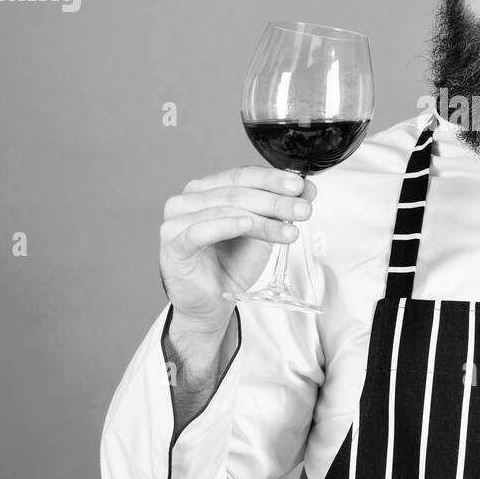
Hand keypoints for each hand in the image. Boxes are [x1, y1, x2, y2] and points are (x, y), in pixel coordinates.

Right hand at [158, 166, 316, 366]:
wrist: (212, 303)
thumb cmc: (231, 265)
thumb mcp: (263, 233)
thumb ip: (280, 210)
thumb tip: (306, 189)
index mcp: (208, 189)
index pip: (243, 175)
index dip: (273, 179)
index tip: (301, 186)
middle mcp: (189, 199)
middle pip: (237, 191)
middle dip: (275, 200)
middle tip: (303, 209)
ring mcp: (177, 220)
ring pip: (225, 209)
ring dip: (263, 218)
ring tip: (289, 229)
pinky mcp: (173, 244)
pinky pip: (200, 230)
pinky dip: (226, 225)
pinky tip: (247, 224)